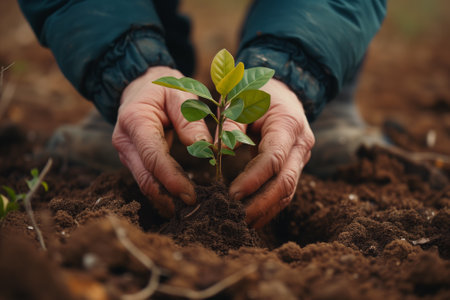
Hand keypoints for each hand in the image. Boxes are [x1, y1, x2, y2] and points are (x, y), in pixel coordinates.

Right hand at [112, 66, 211, 216]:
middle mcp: (125, 142)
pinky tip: (180, 201)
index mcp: (134, 121)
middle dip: (169, 197)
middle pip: (145, 178)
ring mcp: (127, 153)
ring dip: (167, 199)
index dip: (171, 179)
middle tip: (196, 209)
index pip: (152, 157)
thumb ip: (189, 119)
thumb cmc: (163, 87)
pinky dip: (163, 192)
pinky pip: (148, 180)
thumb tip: (203, 148)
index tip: (191, 195)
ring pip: (145, 183)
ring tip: (192, 209)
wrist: (141, 85)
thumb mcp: (179, 93)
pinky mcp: (134, 160)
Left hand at [227, 78, 314, 227]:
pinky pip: (285, 190)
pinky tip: (252, 217)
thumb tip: (218, 151)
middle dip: (261, 203)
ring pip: (288, 191)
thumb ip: (232, 126)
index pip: (273, 158)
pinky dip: (269, 205)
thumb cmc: (258, 93)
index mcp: (289, 125)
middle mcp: (300, 145)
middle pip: (285, 182)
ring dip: (265, 210)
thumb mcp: (242, 101)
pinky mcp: (294, 166)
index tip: (232, 194)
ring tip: (241, 223)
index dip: (254, 179)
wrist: (282, 91)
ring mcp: (300, 157)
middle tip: (235, 216)